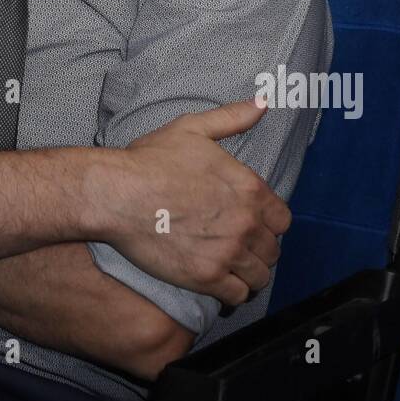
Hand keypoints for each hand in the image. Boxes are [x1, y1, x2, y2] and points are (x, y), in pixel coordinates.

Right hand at [104, 98, 291, 306]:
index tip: (251, 226)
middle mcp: (245, 222)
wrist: (116, 193)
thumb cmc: (149, 161)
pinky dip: (231, 294)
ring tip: (232, 270)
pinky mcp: (207, 277)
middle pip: (273, 250)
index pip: (283, 220)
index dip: (268, 224)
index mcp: (248, 188)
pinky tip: (218, 285)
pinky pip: (237, 296)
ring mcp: (228, 252)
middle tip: (238, 249)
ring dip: (248, 275)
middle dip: (259, 250)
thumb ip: (231, 118)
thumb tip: (262, 104)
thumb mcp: (192, 128)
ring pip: (259, 277)